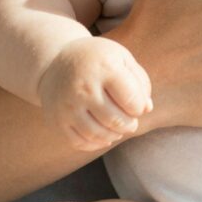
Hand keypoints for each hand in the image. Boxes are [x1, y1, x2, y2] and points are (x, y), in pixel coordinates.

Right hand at [36, 37, 152, 151]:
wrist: (55, 62)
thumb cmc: (98, 59)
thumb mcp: (122, 58)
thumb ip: (140, 81)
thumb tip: (147, 109)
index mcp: (104, 68)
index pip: (131, 99)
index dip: (139, 107)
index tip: (138, 106)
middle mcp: (83, 87)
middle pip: (115, 119)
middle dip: (129, 124)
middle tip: (131, 121)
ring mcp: (68, 105)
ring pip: (97, 134)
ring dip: (114, 135)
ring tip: (119, 129)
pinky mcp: (57, 120)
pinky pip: (80, 142)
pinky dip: (96, 143)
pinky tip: (104, 134)